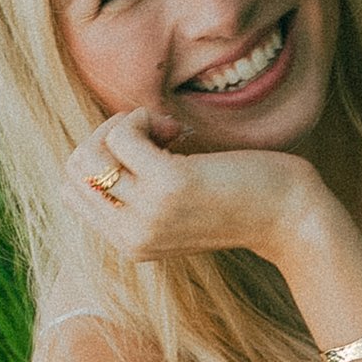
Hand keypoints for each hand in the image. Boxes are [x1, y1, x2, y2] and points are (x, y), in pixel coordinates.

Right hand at [64, 106, 323, 266]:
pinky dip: (142, 118)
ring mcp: (147, 214)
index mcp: (128, 243)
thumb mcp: (176, 203)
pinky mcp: (168, 185)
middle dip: (107, 136)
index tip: (146, 150)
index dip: (100, 156)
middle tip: (156, 136)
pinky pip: (123, 135)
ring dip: (126, 125)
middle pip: (75, 168)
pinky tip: (179, 129)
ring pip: (93, 151)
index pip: (71, 190)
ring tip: (169, 132)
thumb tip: (98, 143)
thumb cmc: (237, 199)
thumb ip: (139, 189)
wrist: (290, 217)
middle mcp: (130, 237)